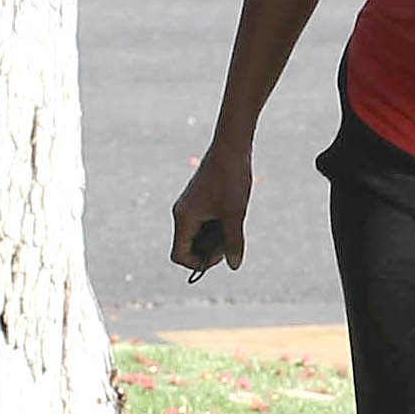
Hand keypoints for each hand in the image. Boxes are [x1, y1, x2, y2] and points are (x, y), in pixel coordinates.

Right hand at [171, 143, 251, 274]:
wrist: (231, 148)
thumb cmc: (231, 179)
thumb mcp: (235, 214)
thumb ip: (233, 241)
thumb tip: (234, 265)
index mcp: (184, 219)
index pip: (179, 255)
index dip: (199, 262)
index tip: (222, 253)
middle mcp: (182, 213)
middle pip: (188, 246)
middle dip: (209, 250)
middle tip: (231, 240)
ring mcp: (189, 206)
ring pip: (197, 234)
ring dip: (214, 237)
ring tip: (234, 225)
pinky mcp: (198, 199)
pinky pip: (202, 222)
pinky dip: (216, 226)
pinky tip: (233, 215)